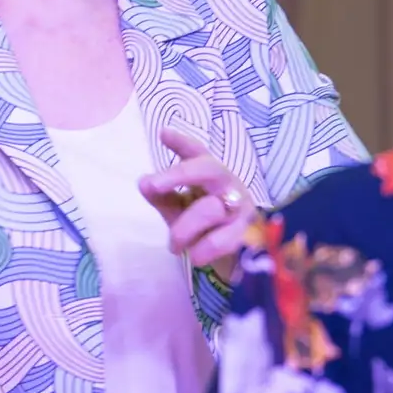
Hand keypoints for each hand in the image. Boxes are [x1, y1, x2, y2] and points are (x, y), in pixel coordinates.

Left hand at [139, 126, 260, 280]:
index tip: (163, 134)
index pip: (197, 153)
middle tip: (151, 186)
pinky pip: (222, 239)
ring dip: (184, 229)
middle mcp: (229, 184)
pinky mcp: (249, 233)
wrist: (239, 259)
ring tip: (174, 246)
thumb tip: (143, 182)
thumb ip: (162, 196)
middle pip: (209, 168)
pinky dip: (203, 249)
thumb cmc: (205, 226)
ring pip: (209, 209)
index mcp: (210, 175)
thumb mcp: (179, 210)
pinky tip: (195, 257)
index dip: (182, 142)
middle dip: (179, 174)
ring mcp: (242, 207)